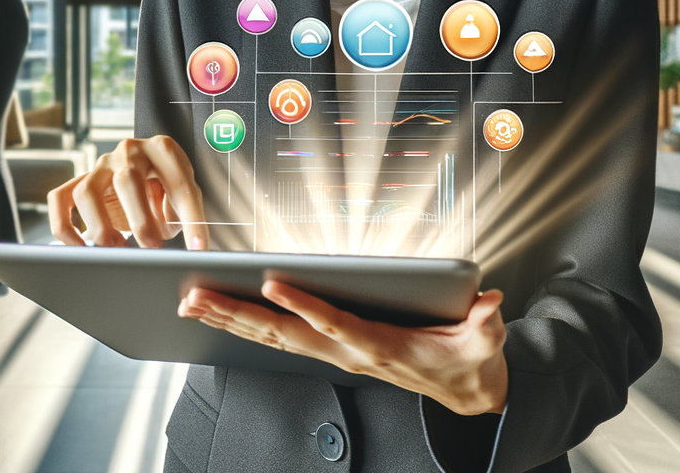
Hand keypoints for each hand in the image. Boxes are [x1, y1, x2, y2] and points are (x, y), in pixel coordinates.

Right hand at [48, 136, 208, 250]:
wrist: (146, 163)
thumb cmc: (167, 181)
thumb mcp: (185, 189)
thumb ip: (185, 210)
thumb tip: (189, 244)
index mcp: (162, 148)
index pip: (179, 183)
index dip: (191, 218)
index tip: (198, 247)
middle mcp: (129, 151)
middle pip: (127, 180)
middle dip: (140, 220)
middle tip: (152, 247)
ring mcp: (102, 164)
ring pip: (87, 192)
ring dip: (101, 226)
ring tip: (117, 248)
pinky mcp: (81, 179)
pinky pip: (60, 199)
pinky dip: (64, 226)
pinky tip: (80, 247)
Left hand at [179, 281, 507, 415]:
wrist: (468, 395)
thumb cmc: (469, 364)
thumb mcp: (485, 344)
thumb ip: (486, 324)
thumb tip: (488, 303)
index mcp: (380, 346)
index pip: (335, 323)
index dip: (304, 305)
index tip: (273, 283)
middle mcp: (349, 352)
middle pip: (285, 334)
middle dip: (238, 313)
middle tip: (196, 295)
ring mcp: (337, 354)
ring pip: (274, 338)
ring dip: (230, 318)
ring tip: (191, 301)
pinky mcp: (333, 350)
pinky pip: (281, 339)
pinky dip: (247, 326)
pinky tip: (221, 313)